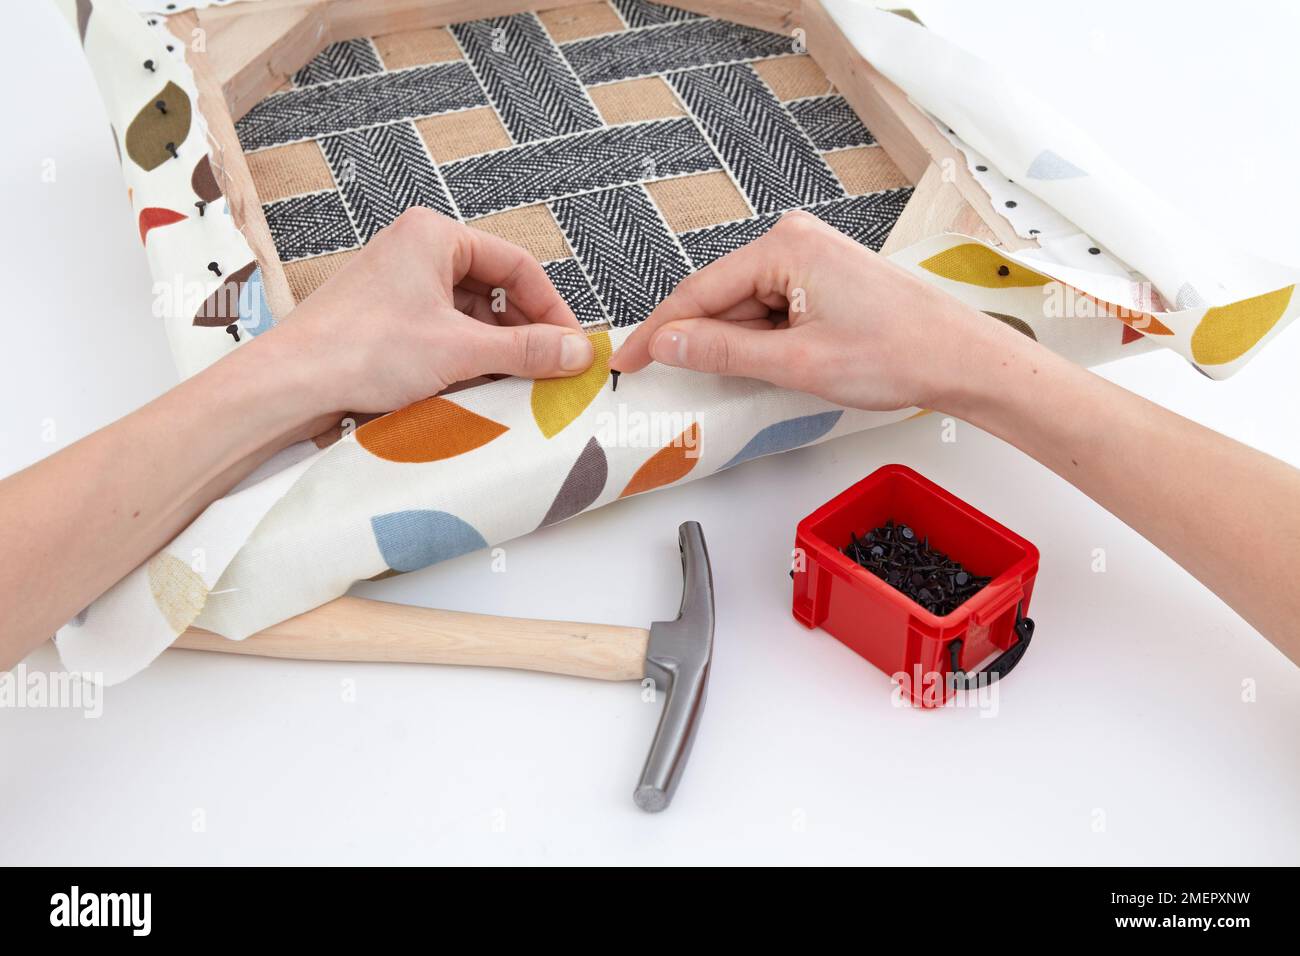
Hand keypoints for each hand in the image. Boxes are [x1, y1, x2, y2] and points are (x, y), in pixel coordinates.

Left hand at [263, 207, 594, 415]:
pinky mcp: (386, 320)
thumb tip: (579, 353)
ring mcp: (398, 286)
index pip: (517, 265)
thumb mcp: (460, 350)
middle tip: (552, 370)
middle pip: (494, 290)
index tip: (572, 346)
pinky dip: (466, 360)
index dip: (551, 307)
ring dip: (496, 351)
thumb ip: (526, 350)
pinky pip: (443, 333)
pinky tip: (478, 389)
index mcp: (434, 235)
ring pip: (470, 316)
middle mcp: (416, 251)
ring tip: (517, 385)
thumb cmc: (363, 350)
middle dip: (524, 333)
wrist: (291, 384)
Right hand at [609, 210, 1017, 412]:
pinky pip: (774, 308)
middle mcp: (796, 239)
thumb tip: (669, 343)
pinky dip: (765, 340)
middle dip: (704, 341)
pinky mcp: (825, 276)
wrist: (962, 358)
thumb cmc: (898, 353)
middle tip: (675, 383)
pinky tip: (777, 365)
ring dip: (741, 345)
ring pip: (748, 307)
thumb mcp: (797, 362)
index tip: (626, 361)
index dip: (658, 332)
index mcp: (785, 246)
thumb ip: (725, 351)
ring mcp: (812, 256)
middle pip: (722, 297)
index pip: (699, 291)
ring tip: (767, 377)